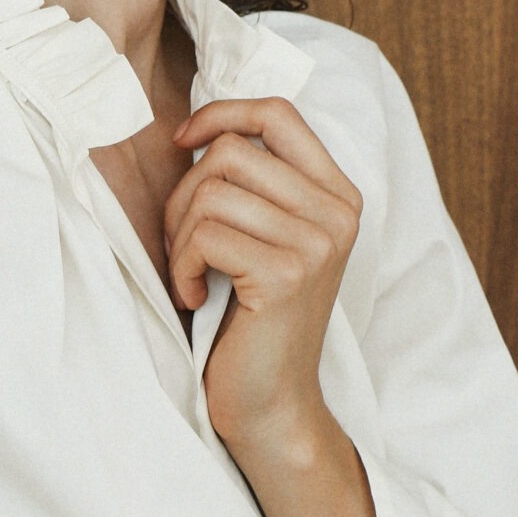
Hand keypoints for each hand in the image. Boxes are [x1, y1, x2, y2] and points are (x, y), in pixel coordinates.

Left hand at [165, 95, 361, 455]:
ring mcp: (317, 242)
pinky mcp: (287, 274)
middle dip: (184, 195)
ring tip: (191, 274)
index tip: (182, 142)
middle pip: (230, 151)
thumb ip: (252, 186)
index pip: (278, 112)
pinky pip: (205, 234)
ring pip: (211, 192)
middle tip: (184, 247)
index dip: (221, 114)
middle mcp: (337, 212)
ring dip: (180, 236)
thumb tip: (196, 130)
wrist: (271, 404)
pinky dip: (183, 267)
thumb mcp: (262, 240)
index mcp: (337, 194)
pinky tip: (194, 298)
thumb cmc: (250, 323)